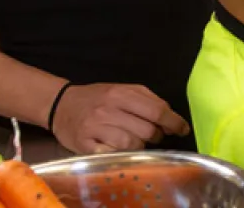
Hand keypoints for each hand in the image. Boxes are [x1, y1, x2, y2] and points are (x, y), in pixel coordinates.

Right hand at [49, 83, 190, 153]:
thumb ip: (146, 100)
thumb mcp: (122, 89)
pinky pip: (112, 153)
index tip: (182, 129)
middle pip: (147, 130)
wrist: (61, 104)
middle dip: (157, 136)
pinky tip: (120, 147)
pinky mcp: (85, 144)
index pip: (156, 110)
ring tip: (136, 141)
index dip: (174, 122)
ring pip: (132, 144)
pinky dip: (121, 153)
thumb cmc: (97, 98)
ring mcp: (96, 128)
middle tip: (154, 135)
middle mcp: (108, 109)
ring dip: (140, 146)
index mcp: (120, 94)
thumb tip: (170, 117)